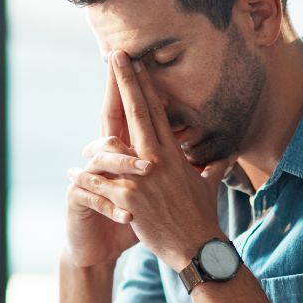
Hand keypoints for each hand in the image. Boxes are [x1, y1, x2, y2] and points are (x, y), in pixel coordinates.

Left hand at [70, 51, 233, 270]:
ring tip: (84, 142)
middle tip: (115, 55)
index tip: (137, 63)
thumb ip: (214, 166)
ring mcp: (142, 175)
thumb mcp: (210, 186)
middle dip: (125, 82)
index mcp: (173, 153)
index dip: (146, 85)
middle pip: (138, 111)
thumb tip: (229, 154)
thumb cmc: (202, 218)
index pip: (157, 110)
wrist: (196, 247)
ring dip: (95, 142)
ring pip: (113, 145)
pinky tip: (73, 175)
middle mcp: (158, 158)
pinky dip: (87, 178)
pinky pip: (101, 181)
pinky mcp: (128, 196)